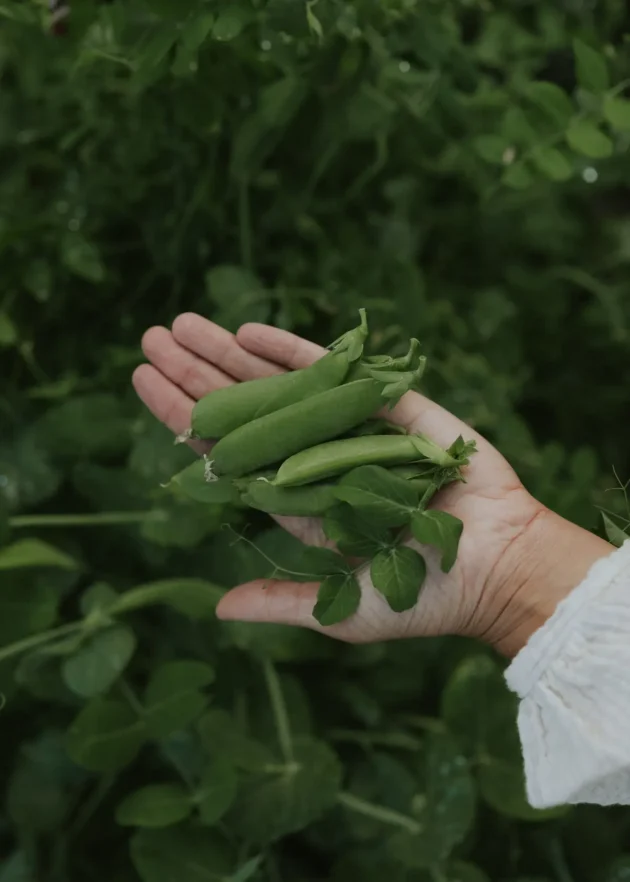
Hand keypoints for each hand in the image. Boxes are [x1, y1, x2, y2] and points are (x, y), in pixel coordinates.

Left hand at [133, 314, 613, 655]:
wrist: (499, 569)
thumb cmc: (424, 598)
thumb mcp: (342, 609)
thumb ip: (281, 602)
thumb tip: (216, 608)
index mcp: (299, 502)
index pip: (227, 454)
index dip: (184, 419)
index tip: (145, 383)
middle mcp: (315, 458)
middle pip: (242, 410)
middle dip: (195, 374)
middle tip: (151, 338)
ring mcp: (350, 429)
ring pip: (277, 385)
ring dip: (228, 355)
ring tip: (181, 324)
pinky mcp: (390, 408)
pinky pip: (335, 373)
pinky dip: (293, 353)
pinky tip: (248, 334)